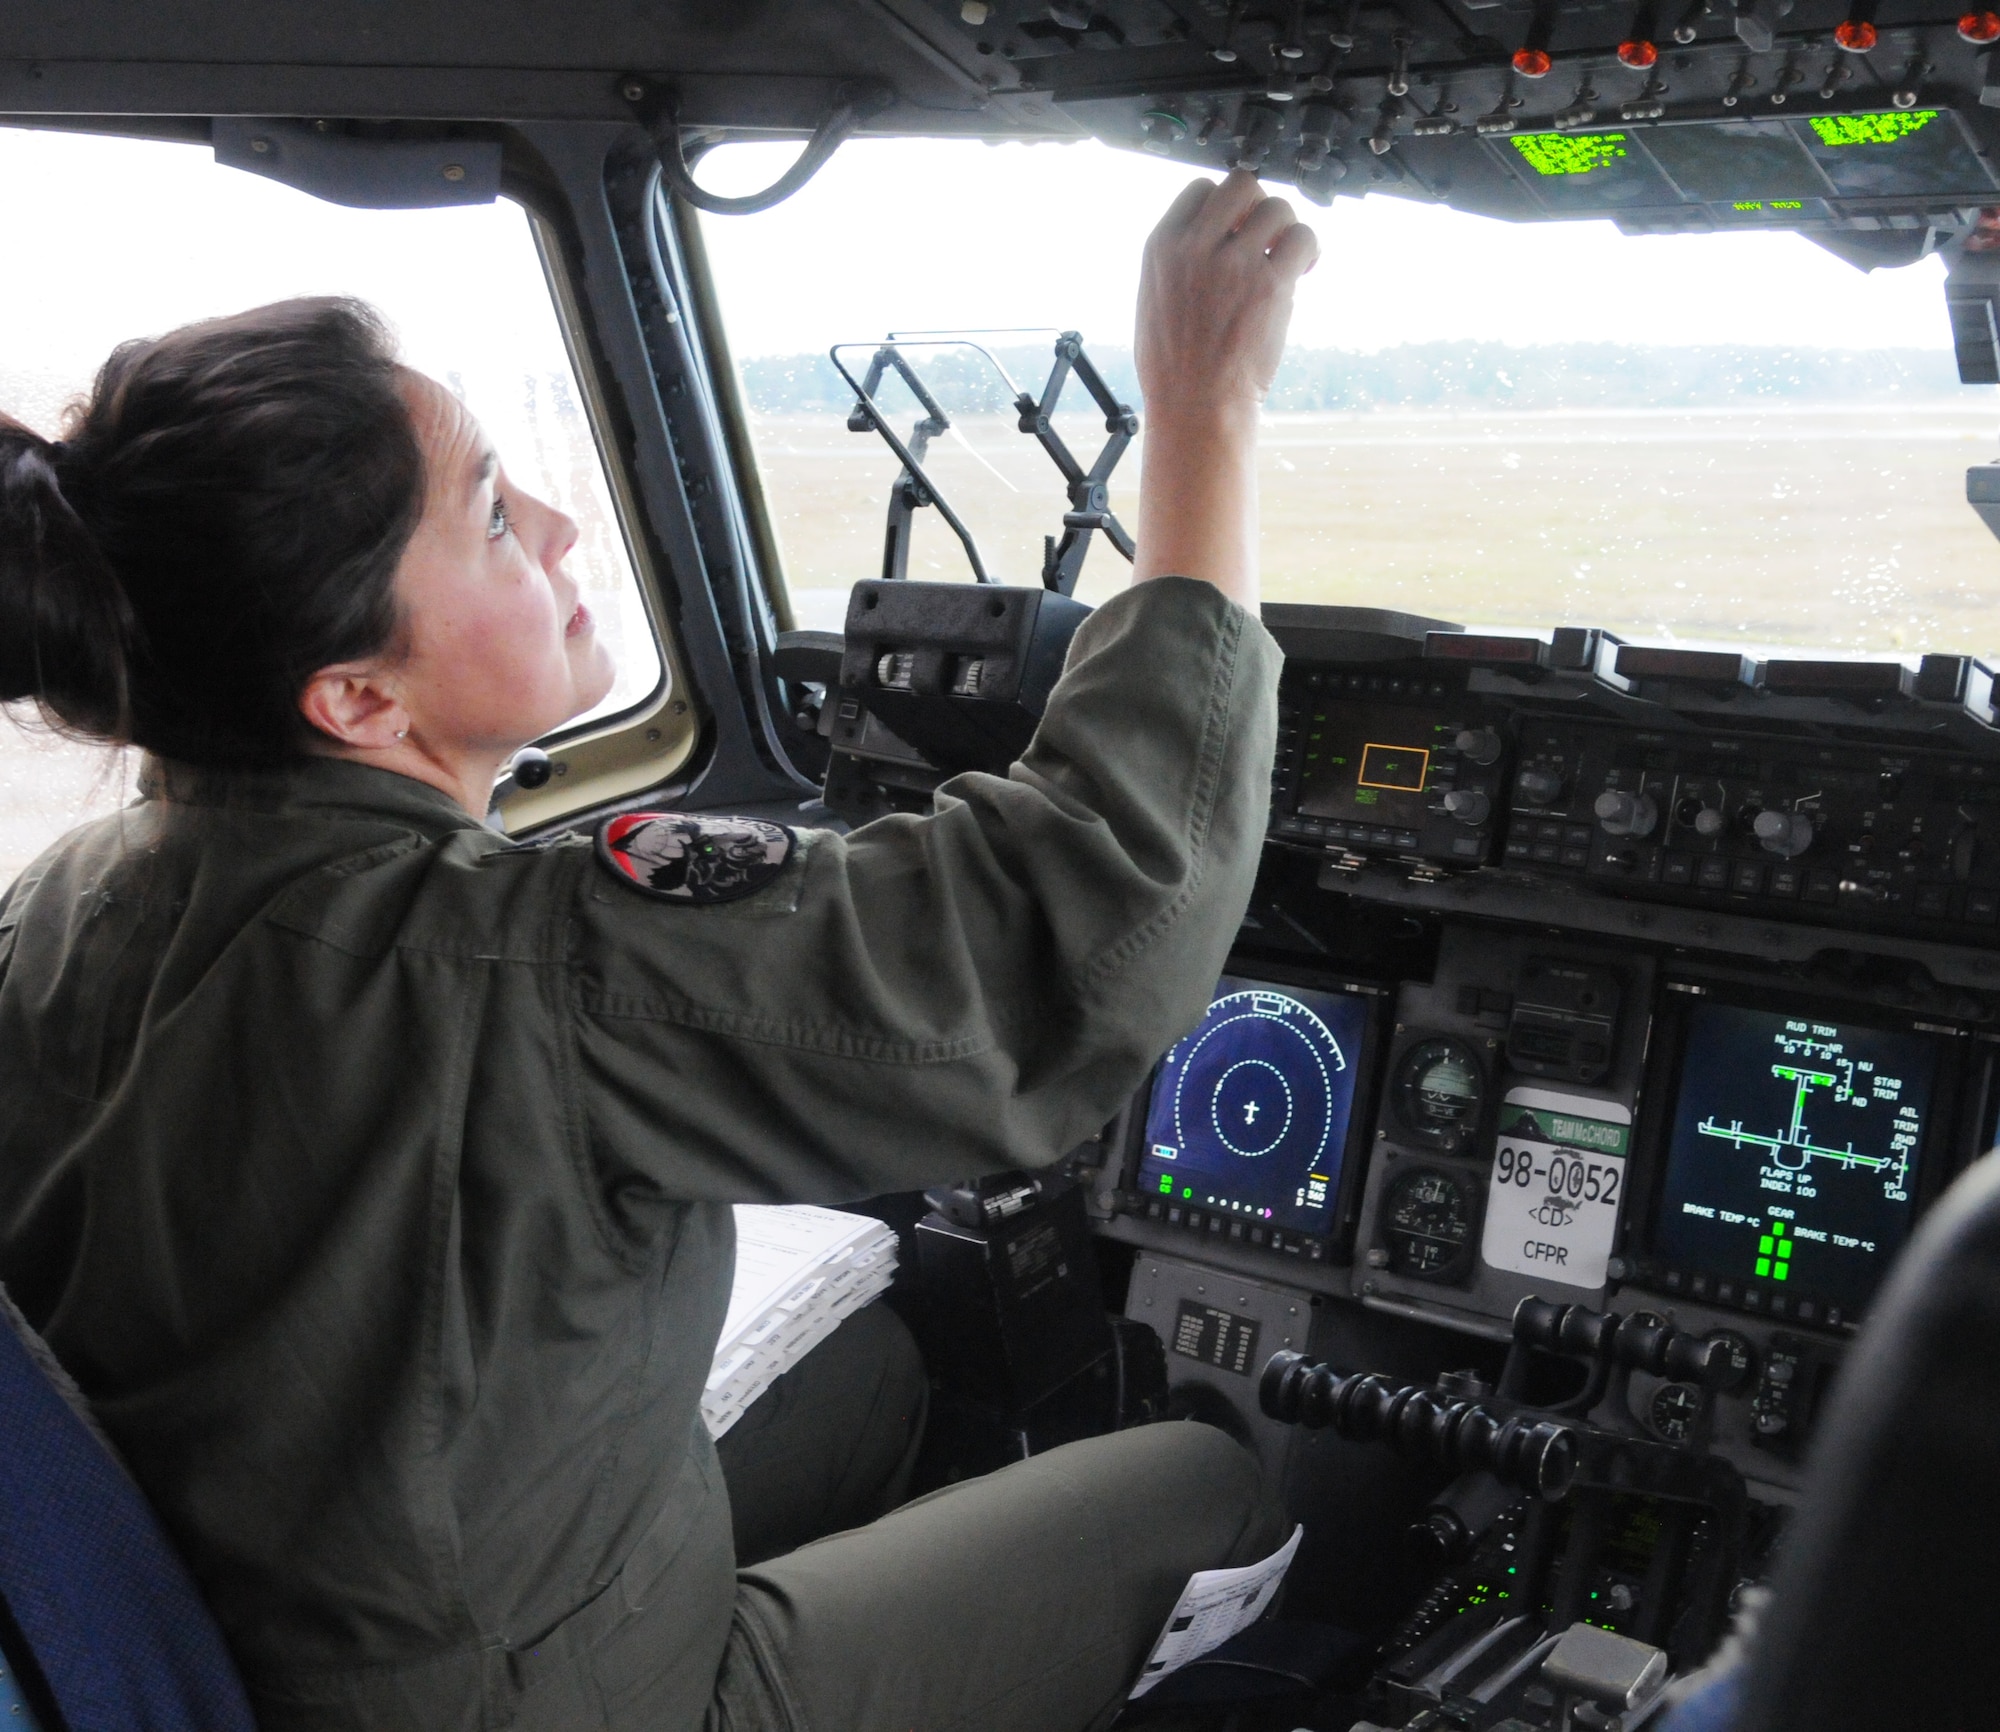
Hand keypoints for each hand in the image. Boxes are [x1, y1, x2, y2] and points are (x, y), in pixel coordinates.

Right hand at [1130, 173, 1318, 609]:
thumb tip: (1212, 238)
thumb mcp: (1154, 303)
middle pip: (1242, 184)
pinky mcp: (1270, 283)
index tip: (1236, 227)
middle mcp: (1196, 247)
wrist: (1195, 408)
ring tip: (1288, 260)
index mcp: (1162, 248)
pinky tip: (1303, 271)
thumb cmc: (1175, 369)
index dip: (1225, 205)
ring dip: (1288, 230)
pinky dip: (1309, 250)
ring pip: (1278, 208)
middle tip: (1266, 236)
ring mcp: (1234, 262)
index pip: (1201, 190)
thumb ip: (1180, 262)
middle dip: (1259, 205)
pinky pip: (1302, 238)